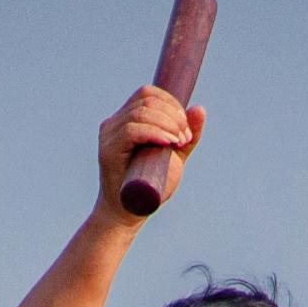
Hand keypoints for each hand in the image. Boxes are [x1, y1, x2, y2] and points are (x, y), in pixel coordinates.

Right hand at [94, 83, 201, 213]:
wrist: (130, 213)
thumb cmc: (150, 185)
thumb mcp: (174, 156)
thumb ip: (187, 135)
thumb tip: (199, 109)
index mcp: (126, 118)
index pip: (147, 94)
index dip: (170, 102)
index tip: (186, 127)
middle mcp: (114, 123)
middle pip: (146, 100)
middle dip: (172, 115)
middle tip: (185, 138)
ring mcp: (109, 135)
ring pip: (140, 113)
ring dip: (167, 124)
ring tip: (179, 143)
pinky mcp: (108, 150)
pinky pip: (131, 130)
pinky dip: (153, 132)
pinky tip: (167, 142)